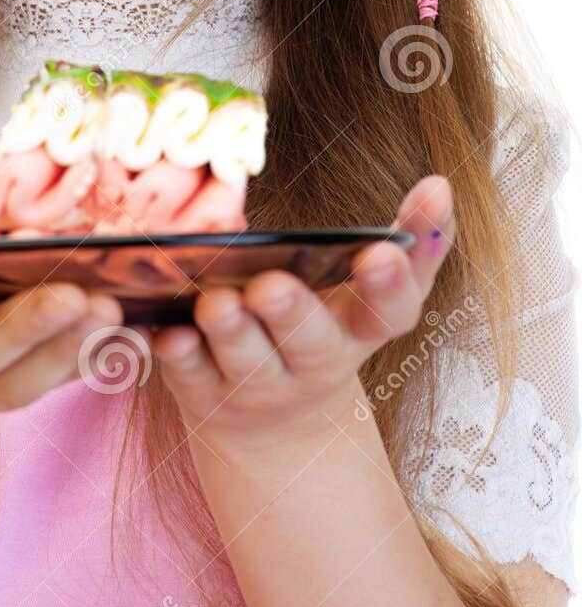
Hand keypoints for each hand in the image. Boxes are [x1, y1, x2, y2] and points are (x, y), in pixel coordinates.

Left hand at [150, 175, 454, 455]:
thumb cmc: (324, 328)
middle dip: (292, 315)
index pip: (389, 313)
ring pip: (246, 363)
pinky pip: (189, 378)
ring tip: (216, 304)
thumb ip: (412, 239)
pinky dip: (178, 357)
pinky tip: (166, 333)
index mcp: (360, 331)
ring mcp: (259, 388)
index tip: (382, 253)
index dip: (390, 286)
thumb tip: (441, 183)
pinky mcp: (205, 396)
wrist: (275, 423)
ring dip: (231, 333)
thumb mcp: (371, 291)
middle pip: (309, 345)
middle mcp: (314, 365)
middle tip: (271, 285)